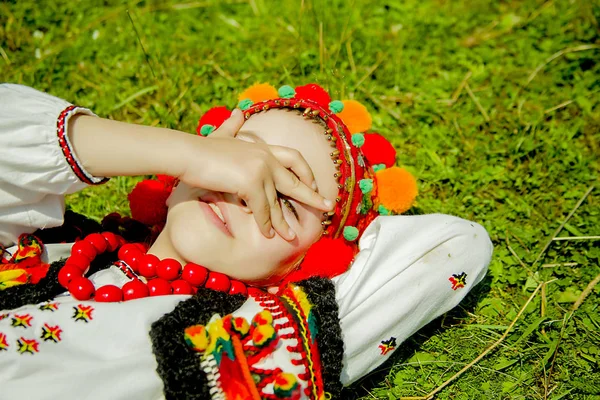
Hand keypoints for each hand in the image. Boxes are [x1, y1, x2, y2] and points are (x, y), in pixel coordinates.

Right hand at [178, 109, 333, 240]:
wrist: (187, 153)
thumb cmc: (201, 149)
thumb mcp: (221, 134)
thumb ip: (233, 125)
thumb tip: (238, 112)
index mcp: (263, 148)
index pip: (294, 158)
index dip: (306, 173)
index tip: (314, 185)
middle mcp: (267, 158)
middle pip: (295, 181)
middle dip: (312, 197)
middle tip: (328, 207)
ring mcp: (260, 170)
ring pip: (277, 203)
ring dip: (283, 223)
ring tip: (291, 237)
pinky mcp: (250, 183)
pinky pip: (262, 210)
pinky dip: (265, 224)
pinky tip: (267, 234)